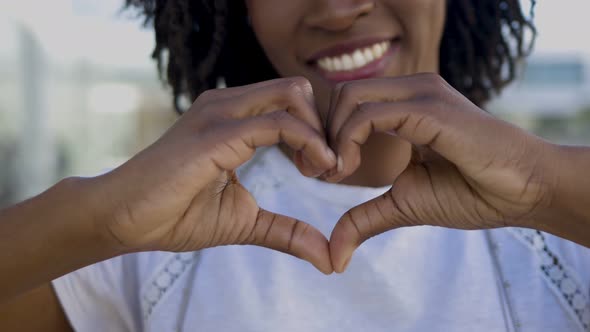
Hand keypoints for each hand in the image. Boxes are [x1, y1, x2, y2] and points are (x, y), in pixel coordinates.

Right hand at [89, 77, 336, 273]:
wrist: (124, 219)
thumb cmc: (175, 215)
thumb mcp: (245, 221)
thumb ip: (286, 230)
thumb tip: (328, 259)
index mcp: (233, 117)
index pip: (293, 102)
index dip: (319, 133)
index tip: (326, 170)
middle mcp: (228, 104)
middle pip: (299, 89)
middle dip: (325, 126)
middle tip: (327, 168)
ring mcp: (221, 113)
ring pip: (294, 95)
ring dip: (319, 133)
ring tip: (318, 171)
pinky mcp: (217, 132)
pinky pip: (279, 123)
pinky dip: (309, 143)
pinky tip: (312, 170)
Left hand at [325, 73, 558, 271]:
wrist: (525, 193)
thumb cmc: (473, 193)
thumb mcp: (404, 205)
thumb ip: (364, 219)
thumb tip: (334, 258)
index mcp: (406, 105)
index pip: (347, 101)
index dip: (325, 134)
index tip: (324, 172)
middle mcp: (411, 91)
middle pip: (340, 94)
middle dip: (320, 132)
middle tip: (322, 171)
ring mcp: (421, 95)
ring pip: (348, 97)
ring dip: (331, 137)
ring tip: (338, 172)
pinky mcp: (429, 110)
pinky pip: (369, 115)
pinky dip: (348, 141)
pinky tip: (351, 169)